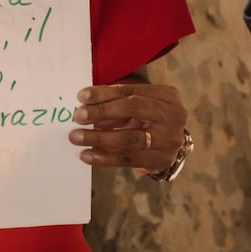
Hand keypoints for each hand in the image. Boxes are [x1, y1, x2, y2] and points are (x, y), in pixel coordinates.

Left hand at [69, 80, 187, 172]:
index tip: (81, 96)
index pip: (131, 91)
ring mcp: (170, 140)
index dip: (104, 93)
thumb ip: (117, 100)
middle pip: (133, 109)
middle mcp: (173, 115)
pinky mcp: (161, 160)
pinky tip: (87, 155)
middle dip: (102, 112)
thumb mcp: (139, 102)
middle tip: (78, 116)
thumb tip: (85, 104)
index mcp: (167, 95)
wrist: (168, 142)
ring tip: (77, 137)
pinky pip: (128, 159)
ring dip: (99, 137)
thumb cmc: (147, 116)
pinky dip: (105, 158)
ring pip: (130, 138)